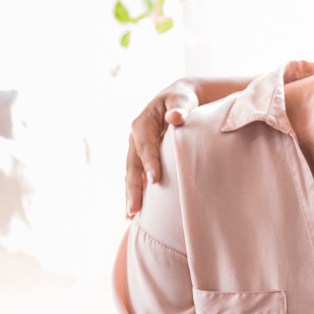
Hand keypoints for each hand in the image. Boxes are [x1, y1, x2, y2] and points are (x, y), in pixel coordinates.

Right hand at [126, 78, 198, 216]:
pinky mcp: (141, 157)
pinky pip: (136, 176)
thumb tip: (175, 117)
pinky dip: (135, 191)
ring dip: (130, 193)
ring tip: (131, 215)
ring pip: (131, 173)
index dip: (149, 162)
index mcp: (143, 123)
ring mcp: (136, 149)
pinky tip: (135, 210)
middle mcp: (135, 138)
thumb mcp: (182, 99)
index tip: (155, 179)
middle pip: (133, 164)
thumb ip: (180, 107)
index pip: (145, 145)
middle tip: (135, 208)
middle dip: (133, 187)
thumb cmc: (182, 99)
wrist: (178, 99)